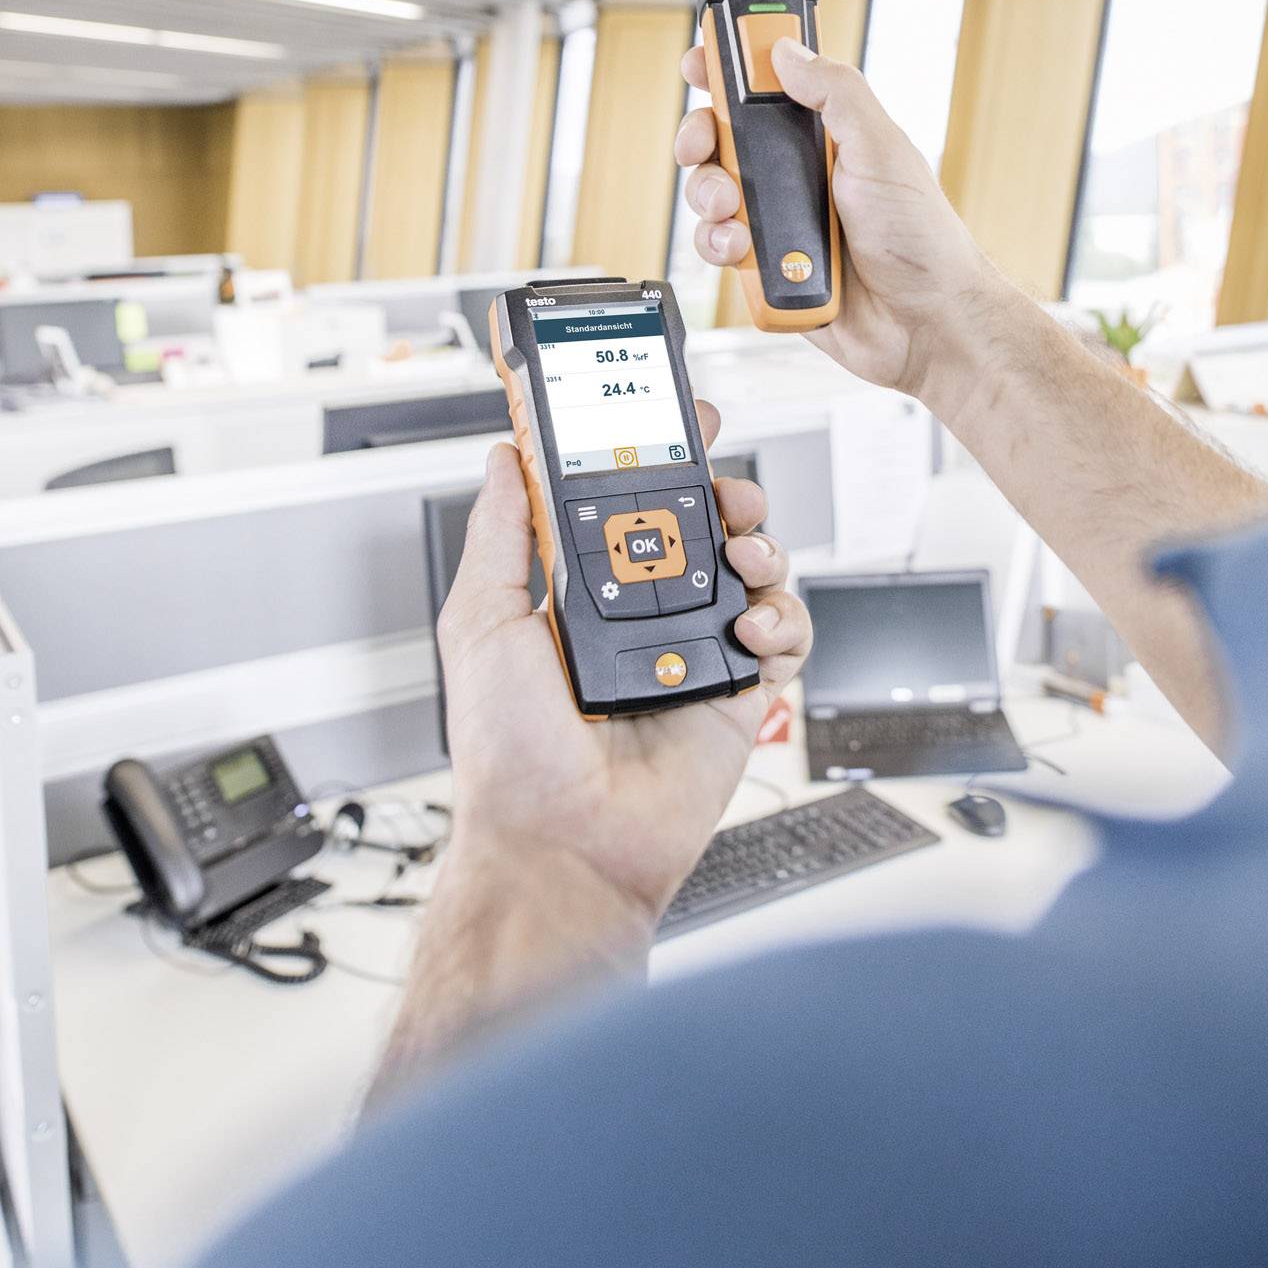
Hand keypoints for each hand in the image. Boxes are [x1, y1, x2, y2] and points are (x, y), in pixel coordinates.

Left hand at [436, 402, 809, 927]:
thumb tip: (500, 461)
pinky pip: (786, 640)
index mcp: (586, 595)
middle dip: (728, 494)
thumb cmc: (510, 756)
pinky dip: (784, 620)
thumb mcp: (482, 624)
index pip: (632, 507)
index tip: (679, 422)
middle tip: (726, 491)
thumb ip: (500, 536)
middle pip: (708, 529)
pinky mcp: (736, 696)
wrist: (559, 846)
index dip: (662, 460)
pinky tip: (750, 627)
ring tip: (743, 559)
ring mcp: (694, 655)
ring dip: (762, 549)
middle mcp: (644, 619)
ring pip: (756, 573)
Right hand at [674, 36, 999, 396]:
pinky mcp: (765, 269)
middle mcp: (797, 176)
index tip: (699, 61)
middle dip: (700, 138)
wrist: (925, 322)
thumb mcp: (882, 148)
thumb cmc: (920, 237)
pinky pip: (719, 248)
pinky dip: (719, 246)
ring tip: (733, 209)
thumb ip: (836, 93)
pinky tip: (742, 250)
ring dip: (709, 196)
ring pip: (711, 194)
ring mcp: (778, 222)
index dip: (728, 71)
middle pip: (722, 140)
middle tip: (701, 146)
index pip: (766, 90)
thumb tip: (787, 52)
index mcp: (825, 138)